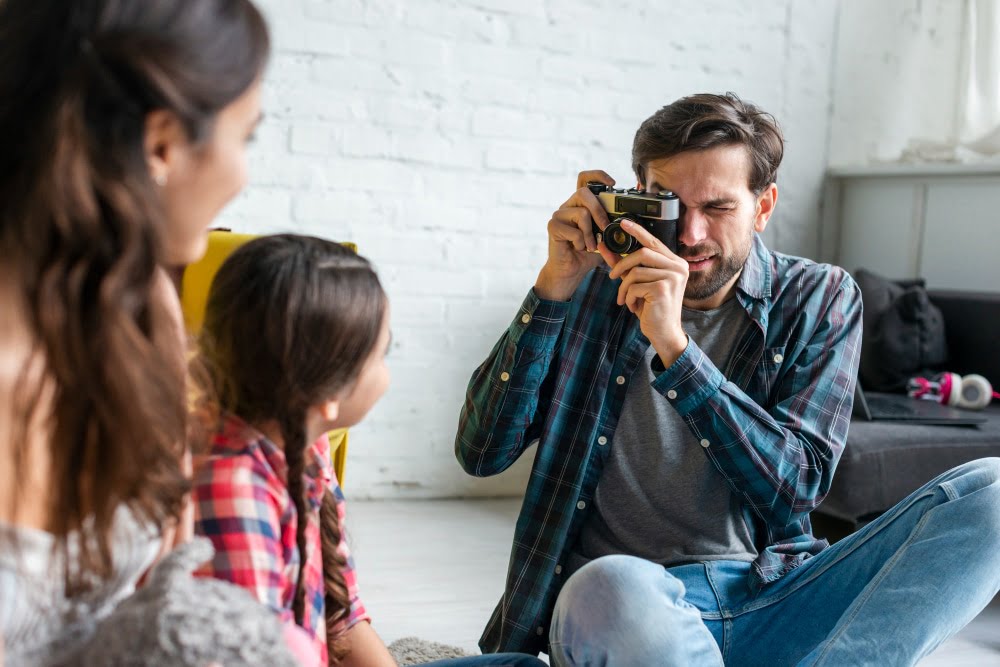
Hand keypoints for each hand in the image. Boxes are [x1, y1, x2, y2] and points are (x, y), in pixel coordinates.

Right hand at [534, 170, 614, 300]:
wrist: (571, 271)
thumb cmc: (588, 253)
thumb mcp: (605, 237)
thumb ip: (613, 224)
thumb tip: (631, 217)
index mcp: (580, 204)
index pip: (585, 179)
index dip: (598, 175)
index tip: (612, 183)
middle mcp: (568, 206)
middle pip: (583, 192)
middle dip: (599, 211)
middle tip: (605, 228)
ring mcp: (559, 215)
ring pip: (581, 213)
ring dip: (591, 233)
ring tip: (591, 246)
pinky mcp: (553, 226)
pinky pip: (574, 230)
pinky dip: (581, 242)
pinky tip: (579, 248)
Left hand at [605, 220, 688, 366]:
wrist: (663, 332)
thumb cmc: (651, 307)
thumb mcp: (637, 282)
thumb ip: (623, 263)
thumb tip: (604, 245)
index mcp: (675, 262)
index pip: (653, 241)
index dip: (637, 230)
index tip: (622, 222)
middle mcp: (678, 267)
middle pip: (642, 253)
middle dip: (622, 264)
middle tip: (612, 276)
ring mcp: (673, 277)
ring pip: (636, 271)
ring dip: (624, 287)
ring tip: (625, 298)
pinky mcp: (664, 289)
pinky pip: (635, 286)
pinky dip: (628, 297)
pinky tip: (633, 307)